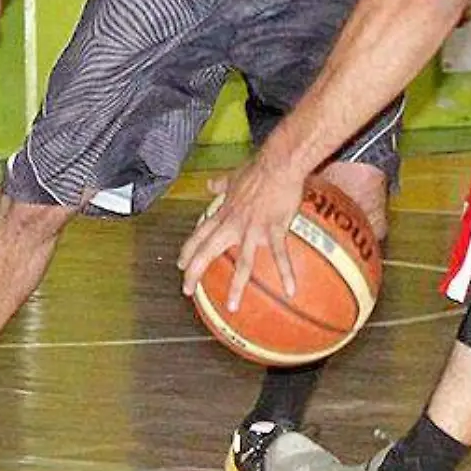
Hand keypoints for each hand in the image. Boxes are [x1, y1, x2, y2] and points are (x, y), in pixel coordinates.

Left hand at [177, 155, 305, 311]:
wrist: (278, 164)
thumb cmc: (258, 169)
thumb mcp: (234, 177)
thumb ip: (221, 184)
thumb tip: (209, 184)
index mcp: (224, 212)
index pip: (199, 234)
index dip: (188, 250)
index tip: (180, 265)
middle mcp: (233, 224)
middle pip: (209, 252)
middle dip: (195, 272)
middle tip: (187, 290)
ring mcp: (253, 229)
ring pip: (242, 262)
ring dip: (236, 286)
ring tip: (233, 306)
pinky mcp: (274, 230)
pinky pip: (280, 256)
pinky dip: (286, 273)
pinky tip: (290, 290)